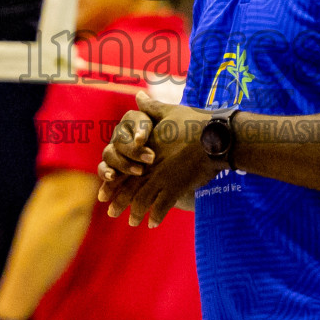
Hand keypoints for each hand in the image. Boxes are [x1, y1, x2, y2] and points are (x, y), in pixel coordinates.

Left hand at [98, 92, 219, 227]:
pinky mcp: (175, 186)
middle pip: (130, 187)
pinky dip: (156, 216)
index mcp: (146, 149)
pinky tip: (153, 224)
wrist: (215, 136)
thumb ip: (151, 108)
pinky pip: (162, 206)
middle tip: (110, 213)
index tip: (104, 193)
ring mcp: (162, 177)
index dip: (114, 181)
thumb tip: (138, 95)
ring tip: (132, 223)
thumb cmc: (195, 122)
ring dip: (136, 212)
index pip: (125, 168)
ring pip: (142, 199)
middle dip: (120, 201)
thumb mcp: (170, 112)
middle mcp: (150, 165)